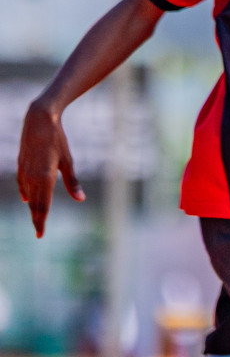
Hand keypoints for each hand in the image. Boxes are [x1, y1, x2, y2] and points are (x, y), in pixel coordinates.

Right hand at [17, 100, 85, 237]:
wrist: (39, 121)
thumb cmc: (57, 140)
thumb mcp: (68, 161)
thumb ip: (72, 182)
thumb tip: (80, 199)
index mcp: (44, 178)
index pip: (42, 206)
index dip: (41, 221)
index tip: (40, 235)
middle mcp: (31, 177)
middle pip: (33, 204)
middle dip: (36, 218)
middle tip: (38, 232)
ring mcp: (24, 171)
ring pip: (28, 195)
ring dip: (31, 207)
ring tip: (36, 218)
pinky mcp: (21, 165)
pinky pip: (23, 184)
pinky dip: (26, 193)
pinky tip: (27, 199)